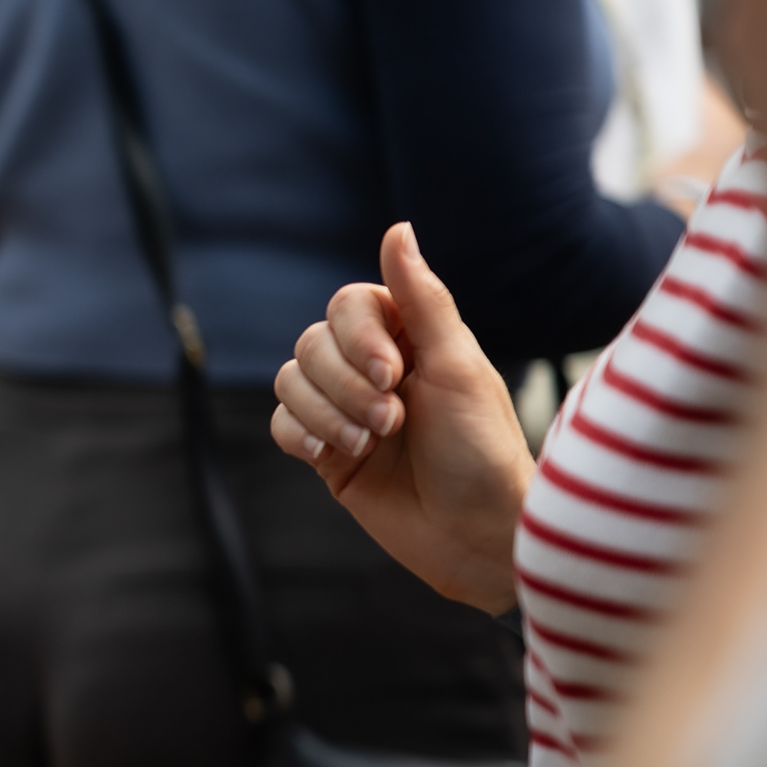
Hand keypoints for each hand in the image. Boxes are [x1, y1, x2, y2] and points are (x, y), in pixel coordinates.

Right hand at [268, 222, 530, 611]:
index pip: (350, 304)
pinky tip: (335, 458)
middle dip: (346, 385)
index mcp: (412, 339)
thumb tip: (399, 228)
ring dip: (326, 413)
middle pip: (313, 342)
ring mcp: (346, 410)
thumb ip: (423, 298)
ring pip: (291, 381)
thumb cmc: (484, 452)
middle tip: (392, 421)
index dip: (358, 336)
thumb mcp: (458, 368)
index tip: (394, 373)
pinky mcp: (325, 452)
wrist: (477, 538)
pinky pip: (282, 424)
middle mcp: (375, 369)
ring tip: (369, 444)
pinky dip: (302, 436)